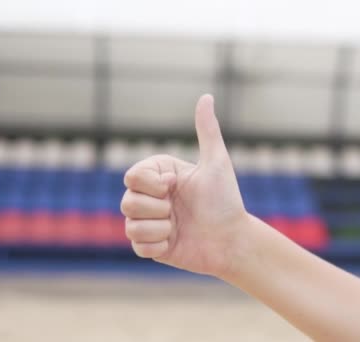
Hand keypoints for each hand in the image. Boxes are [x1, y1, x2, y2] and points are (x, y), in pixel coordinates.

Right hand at [120, 94, 248, 276]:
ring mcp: (149, 222)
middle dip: (157, 208)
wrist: (232, 240)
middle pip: (127, 202)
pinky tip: (176, 242)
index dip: (152, 185)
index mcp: (159, 176)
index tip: (175, 186)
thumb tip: (206, 96)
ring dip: (160, 228)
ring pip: (131, 226)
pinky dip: (159, 245)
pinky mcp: (149, 246)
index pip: (132, 176)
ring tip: (178, 227)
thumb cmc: (226, 201)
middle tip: (178, 210)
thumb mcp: (216, 163)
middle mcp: (150, 198)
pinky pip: (138, 246)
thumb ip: (207, 130)